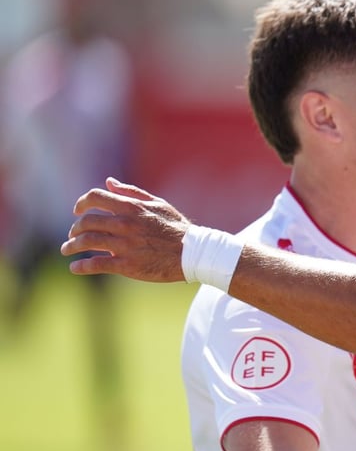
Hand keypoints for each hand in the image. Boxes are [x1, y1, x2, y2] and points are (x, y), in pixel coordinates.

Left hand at [61, 178, 189, 281]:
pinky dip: (81, 267)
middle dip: (74, 229)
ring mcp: (124, 245)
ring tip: (67, 250)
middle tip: (72, 235)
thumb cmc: (176, 227)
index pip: (95, 198)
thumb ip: (132, 192)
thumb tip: (109, 182)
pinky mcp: (127, 265)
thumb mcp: (157, 204)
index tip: (77, 211)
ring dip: (72, 246)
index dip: (81, 203)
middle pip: (87, 222)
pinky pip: (96, 264)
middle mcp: (125, 224)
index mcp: (131, 207)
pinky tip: (75, 268)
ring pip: (87, 242)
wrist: (194, 253)